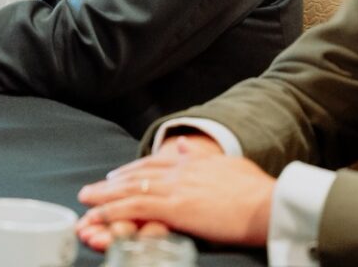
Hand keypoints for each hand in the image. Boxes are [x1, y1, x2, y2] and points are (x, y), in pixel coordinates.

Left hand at [76, 143, 274, 250]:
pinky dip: (113, 210)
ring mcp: (175, 188)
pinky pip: (135, 208)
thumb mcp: (230, 164)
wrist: (270, 203)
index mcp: (195, 163)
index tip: (119, 173)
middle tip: (94, 186)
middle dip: (113, 181)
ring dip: (106, 194)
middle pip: (138, 175)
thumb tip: (188, 144)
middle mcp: (180, 171)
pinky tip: (99, 213)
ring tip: (87, 199)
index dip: (135, 168)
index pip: (156, 163)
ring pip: (131, 189)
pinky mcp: (174, 208)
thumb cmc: (259, 191)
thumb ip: (205, 156)